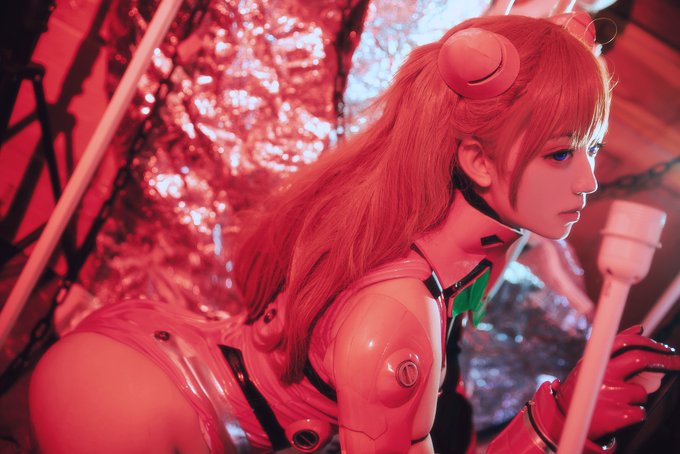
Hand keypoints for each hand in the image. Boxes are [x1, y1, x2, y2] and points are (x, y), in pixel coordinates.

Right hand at [553, 325, 679, 439]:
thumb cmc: (586, 388)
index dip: (650, 343)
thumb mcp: (594, 364)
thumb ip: (616, 347)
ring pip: (642, 392)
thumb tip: (640, 328)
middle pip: (639, 359)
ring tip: (619, 401)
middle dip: (665, 361)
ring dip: (637, 397)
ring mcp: (610, 394)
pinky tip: (619, 414)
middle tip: (678, 363)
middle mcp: (601, 374)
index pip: (626, 342)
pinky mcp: (617, 416)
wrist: (566, 419)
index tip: (667, 349)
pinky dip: (635, 413)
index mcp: (596, 359)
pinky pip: (640, 412)